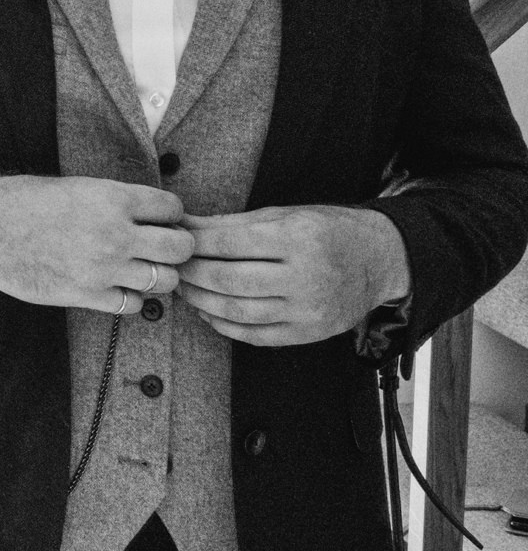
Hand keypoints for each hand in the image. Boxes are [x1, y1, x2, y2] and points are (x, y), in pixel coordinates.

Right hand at [0, 175, 193, 313]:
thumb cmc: (20, 201)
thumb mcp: (73, 186)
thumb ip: (114, 201)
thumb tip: (148, 216)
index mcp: (112, 198)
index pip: (173, 209)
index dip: (171, 215)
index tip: (162, 220)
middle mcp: (114, 233)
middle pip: (179, 248)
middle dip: (177, 247)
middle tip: (163, 247)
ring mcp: (102, 268)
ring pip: (163, 280)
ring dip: (157, 275)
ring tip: (140, 268)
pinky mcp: (86, 295)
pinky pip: (133, 305)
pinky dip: (131, 298)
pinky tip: (117, 286)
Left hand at [176, 205, 410, 346]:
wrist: (378, 260)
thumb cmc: (327, 230)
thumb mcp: (282, 215)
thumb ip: (230, 223)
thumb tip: (183, 225)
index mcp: (297, 238)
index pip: (228, 244)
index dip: (193, 245)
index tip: (174, 242)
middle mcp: (305, 276)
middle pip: (228, 281)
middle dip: (191, 274)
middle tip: (171, 267)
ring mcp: (308, 309)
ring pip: (237, 312)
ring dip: (200, 302)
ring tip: (184, 289)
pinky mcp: (308, 333)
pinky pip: (255, 336)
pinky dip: (223, 325)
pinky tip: (208, 311)